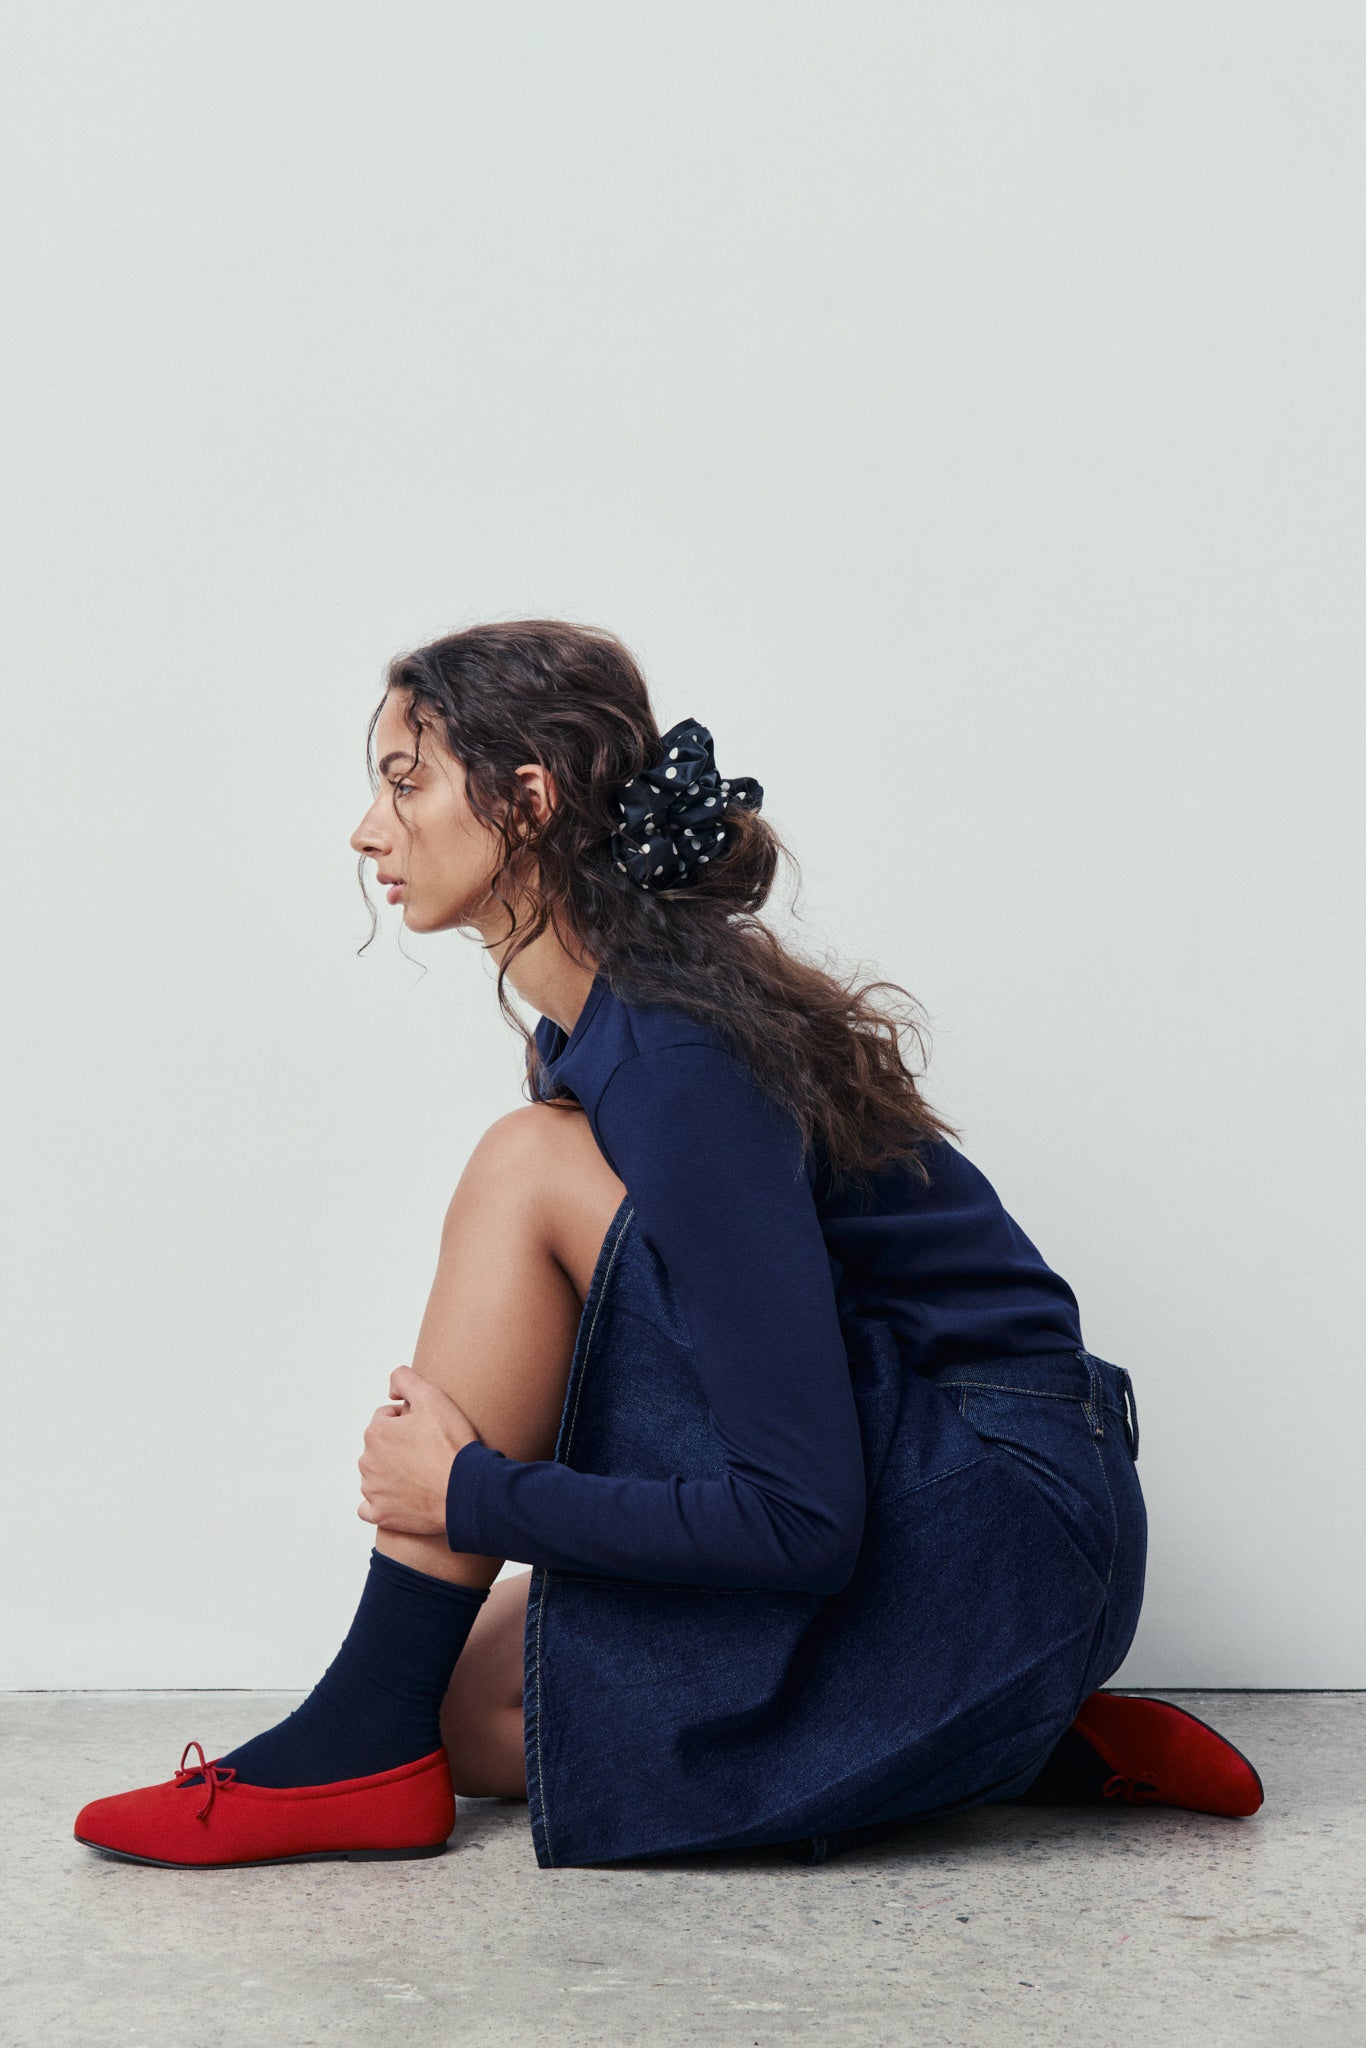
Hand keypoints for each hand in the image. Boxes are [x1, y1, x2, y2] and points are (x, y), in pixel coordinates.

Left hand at [357, 1364, 480, 1536]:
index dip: (410, 1420)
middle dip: (399, 1446)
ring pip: (376, 1474)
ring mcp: (373, 1491)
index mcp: (376, 1433)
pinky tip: (401, 1498)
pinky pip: (370, 1507)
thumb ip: (404, 1378)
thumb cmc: (452, 1445)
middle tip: (428, 1451)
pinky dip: (382, 1502)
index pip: (386, 1418)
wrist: (467, 1489)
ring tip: (422, 1473)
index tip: (429, 1430)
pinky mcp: (381, 1514)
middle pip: (380, 1446)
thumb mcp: (432, 1396)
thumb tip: (391, 1389)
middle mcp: (367, 1462)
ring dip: (392, 1471)